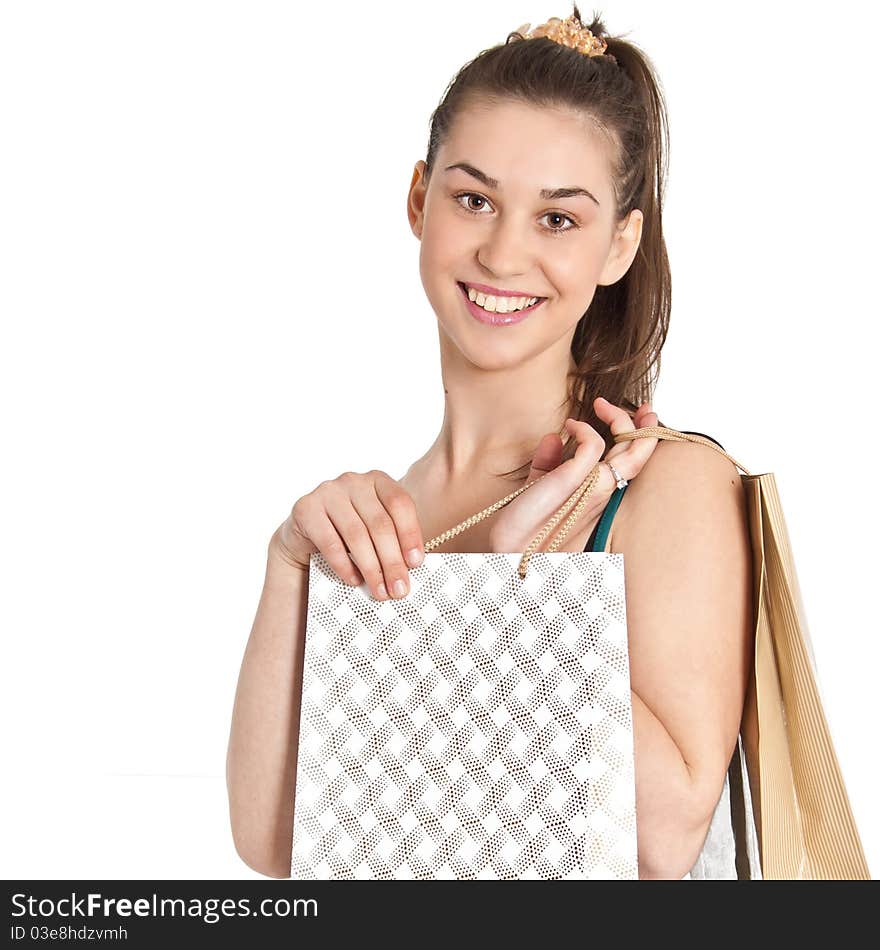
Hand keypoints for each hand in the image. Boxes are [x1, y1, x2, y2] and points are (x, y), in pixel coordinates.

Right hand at [269, 470, 424, 600]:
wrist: (306, 534)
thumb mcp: (375, 529)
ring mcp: (327, 492)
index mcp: (378, 480)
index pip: (400, 504)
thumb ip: (396, 539)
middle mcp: (353, 481)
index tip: (416, 563)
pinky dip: (344, 565)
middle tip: (399, 589)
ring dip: (371, 568)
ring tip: (380, 591)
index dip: (410, 534)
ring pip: (356, 534)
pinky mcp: (305, 509)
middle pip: (379, 523)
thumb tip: (413, 568)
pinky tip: (354, 580)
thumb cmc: (349, 532)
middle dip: (392, 561)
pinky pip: (329, 542)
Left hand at [487, 398, 659, 552]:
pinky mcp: (575, 481)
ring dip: (619, 419)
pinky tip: (569, 426)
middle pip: (639, 455)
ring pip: (629, 450)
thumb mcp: (540, 485)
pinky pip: (593, 445)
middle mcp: (603, 492)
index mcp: (599, 494)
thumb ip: (549, 462)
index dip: (640, 440)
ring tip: (600, 405)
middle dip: (645, 426)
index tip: (639, 416)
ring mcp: (593, 488)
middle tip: (642, 406)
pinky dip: (585, 429)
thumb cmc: (526, 521)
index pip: (632, 464)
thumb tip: (554, 437)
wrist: (510, 546)